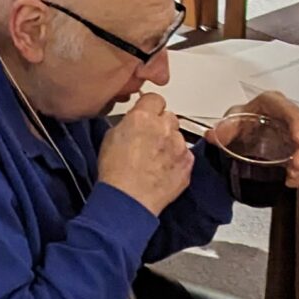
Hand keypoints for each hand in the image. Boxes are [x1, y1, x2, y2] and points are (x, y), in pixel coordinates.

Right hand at [96, 91, 195, 214]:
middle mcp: (164, 128)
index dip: (150, 107)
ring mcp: (179, 146)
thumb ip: (128, 122)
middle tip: (150, 139)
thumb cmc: (115, 172)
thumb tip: (135, 121)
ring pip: (178, 136)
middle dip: (161, 125)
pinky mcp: (187, 164)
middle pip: (170, 116)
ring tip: (155, 159)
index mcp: (142, 117)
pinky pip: (185, 155)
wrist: (128, 200)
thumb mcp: (110, 136)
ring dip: (170, 143)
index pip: (155, 99)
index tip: (148, 114)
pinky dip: (177, 160)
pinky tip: (163, 170)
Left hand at [210, 91, 298, 188]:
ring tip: (292, 177)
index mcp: (274, 105)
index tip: (297, 139)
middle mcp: (290, 119)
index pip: (291, 111)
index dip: (298, 124)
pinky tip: (295, 180)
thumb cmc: (243, 120)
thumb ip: (224, 128)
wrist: (244, 132)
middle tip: (294, 167)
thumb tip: (213, 135)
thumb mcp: (231, 120)